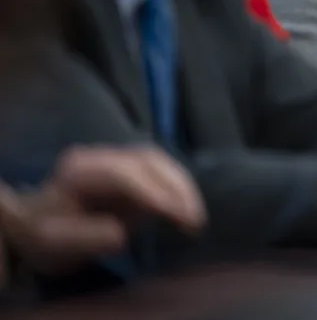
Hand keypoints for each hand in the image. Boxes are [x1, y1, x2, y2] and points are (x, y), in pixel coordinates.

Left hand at [0, 146, 205, 278]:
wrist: (36, 224)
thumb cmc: (43, 236)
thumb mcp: (54, 243)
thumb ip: (85, 237)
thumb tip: (121, 233)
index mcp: (78, 170)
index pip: (122, 174)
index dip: (152, 191)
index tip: (176, 214)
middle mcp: (100, 156)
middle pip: (147, 161)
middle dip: (176, 187)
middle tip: (194, 219)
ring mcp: (117, 158)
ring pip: (159, 162)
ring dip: (183, 187)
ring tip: (195, 216)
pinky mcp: (132, 168)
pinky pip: (161, 170)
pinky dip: (179, 187)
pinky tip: (188, 207)